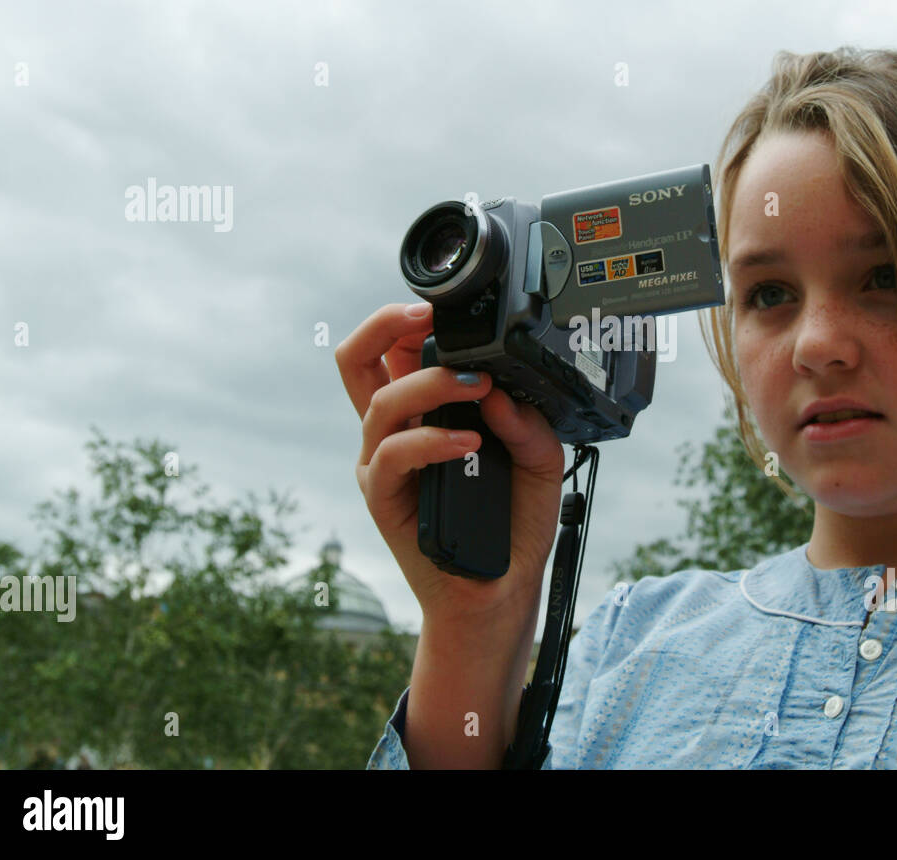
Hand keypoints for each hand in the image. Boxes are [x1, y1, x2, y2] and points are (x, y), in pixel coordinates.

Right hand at [335, 302, 566, 628]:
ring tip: (479, 387)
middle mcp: (393, 430)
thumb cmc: (512, 522)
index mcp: (422, 411)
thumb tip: (499, 390)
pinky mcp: (383, 498)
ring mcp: (382, 463)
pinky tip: (468, 442)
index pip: (399, 349)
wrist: (500, 588)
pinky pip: (391, 455)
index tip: (450, 307)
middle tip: (429, 316)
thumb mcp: (540, 461)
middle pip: (357, 358)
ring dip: (432, 383)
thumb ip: (528, 421)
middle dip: (384, 324)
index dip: (413, 319)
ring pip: (380, 401)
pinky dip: (430, 440)